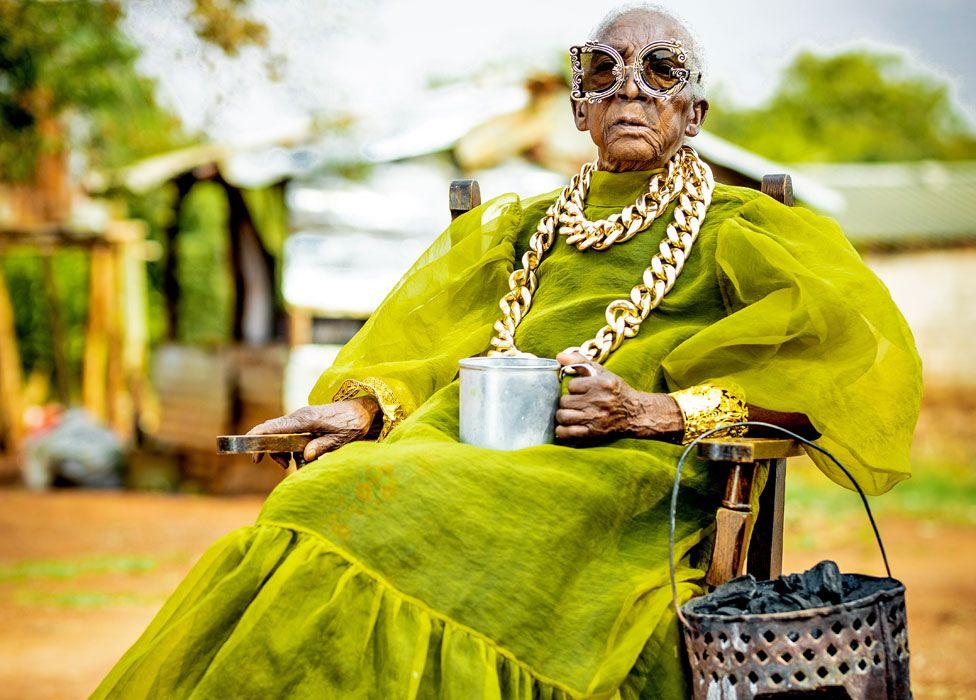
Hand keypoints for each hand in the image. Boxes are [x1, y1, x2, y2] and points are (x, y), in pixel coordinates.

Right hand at [246, 397, 380, 466]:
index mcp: (306, 419)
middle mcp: (300, 416)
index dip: (258, 439)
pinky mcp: (305, 421)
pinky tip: (301, 457)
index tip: (253, 455)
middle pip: (272, 432)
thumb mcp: (341, 439)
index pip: (274, 427)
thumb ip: (323, 446)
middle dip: (271, 450)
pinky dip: (290, 447)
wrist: (363, 410)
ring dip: (282, 451)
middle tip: (284, 465)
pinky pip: (289, 434)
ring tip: (294, 464)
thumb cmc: (353, 423)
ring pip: (280, 434)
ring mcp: (301, 417)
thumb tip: (306, 456)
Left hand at [554, 351, 682, 440]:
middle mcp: (598, 401)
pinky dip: (562, 430)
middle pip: (565, 401)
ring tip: (569, 413)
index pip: (572, 385)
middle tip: (574, 402)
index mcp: (602, 384)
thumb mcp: (602, 373)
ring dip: (563, 414)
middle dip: (567, 401)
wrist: (635, 413)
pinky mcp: (593, 432)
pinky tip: (566, 425)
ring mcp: (595, 418)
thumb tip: (559, 356)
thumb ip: (579, 361)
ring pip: (563, 416)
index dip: (573, 388)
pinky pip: (567, 432)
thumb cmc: (616, 391)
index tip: (580, 390)